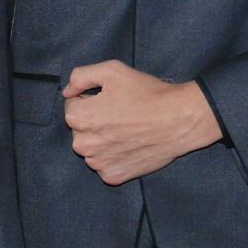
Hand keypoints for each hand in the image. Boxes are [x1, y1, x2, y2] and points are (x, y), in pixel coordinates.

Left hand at [62, 61, 219, 184]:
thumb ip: (80, 77)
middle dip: (94, 121)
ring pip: (91, 149)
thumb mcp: (112, 71)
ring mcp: (98, 163)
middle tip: (120, 114)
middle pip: (80, 130)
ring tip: (126, 130)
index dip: (90, 99)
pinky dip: (114, 157)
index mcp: (79, 117)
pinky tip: (130, 145)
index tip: (110, 99)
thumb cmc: (147, 94)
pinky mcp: (113, 176)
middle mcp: (84, 144)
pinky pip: (104, 165)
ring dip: (102, 141)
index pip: (72, 106)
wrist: (179, 120)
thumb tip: (67, 91)